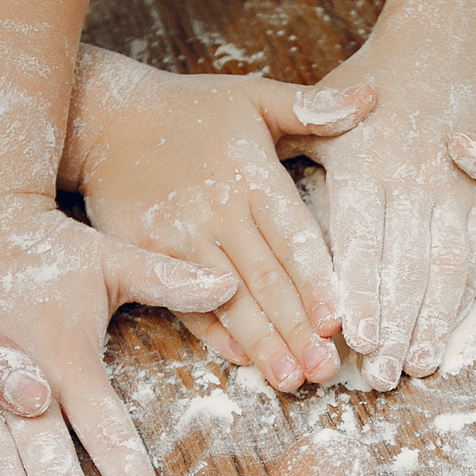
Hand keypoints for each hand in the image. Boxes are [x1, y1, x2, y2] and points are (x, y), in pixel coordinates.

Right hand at [68, 48, 372, 390]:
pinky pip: (185, 302)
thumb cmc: (190, 108)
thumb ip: (311, 107)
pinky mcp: (147, 255)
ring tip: (289, 379)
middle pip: (266, 279)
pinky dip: (214, 334)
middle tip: (325, 370)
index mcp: (251, 176)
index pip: (292, 237)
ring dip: (261, 343)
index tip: (339, 320)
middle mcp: (219, 211)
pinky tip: (242, 360)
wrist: (103, 117)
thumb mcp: (252, 96)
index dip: (316, 281)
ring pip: (229, 300)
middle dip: (297, 329)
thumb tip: (372, 98)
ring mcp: (180, 238)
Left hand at [296, 44, 475, 388]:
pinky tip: (447, 334)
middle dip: (395, 323)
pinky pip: (474, 256)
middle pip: (404, 264)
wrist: (444, 45)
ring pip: (444, 267)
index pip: (362, 237)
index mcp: (365, 162)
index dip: (361, 290)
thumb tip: (246, 196)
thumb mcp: (319, 106)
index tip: (354, 336)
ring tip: (418, 365)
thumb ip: (287, 158)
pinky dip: (462, 299)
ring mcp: (453, 192)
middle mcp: (412, 181)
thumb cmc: (368, 81)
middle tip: (380, 375)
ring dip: (433, 320)